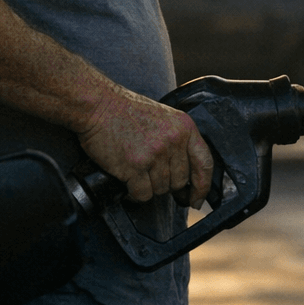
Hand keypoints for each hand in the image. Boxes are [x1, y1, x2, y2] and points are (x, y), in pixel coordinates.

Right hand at [77, 85, 212, 207]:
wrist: (98, 105)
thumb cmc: (127, 112)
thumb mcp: (165, 118)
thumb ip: (178, 143)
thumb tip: (185, 180)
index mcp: (185, 127)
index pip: (204, 163)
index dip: (203, 186)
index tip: (197, 199)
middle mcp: (173, 140)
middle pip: (179, 181)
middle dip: (166, 184)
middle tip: (150, 173)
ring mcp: (155, 154)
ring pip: (160, 190)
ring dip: (148, 186)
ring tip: (136, 170)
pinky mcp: (135, 166)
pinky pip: (142, 194)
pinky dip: (134, 193)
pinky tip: (128, 180)